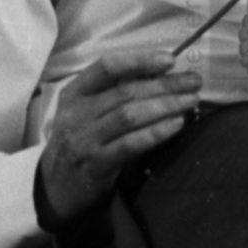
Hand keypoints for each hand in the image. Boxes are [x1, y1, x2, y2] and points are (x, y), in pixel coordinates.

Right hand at [38, 50, 201, 223]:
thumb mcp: (85, 112)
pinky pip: (130, 144)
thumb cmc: (79, 143)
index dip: (139, 60)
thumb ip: (112, 95)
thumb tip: (162, 76)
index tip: (169, 60)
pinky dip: (156, 132)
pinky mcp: (96, 164)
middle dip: (164, 84)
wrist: (53, 187)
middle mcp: (76, 113)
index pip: (106, 67)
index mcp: (74, 93)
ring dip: (165, 106)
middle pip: (125, 91)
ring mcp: (84, 139)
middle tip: (194, 82)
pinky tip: (176, 125)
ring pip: (129, 115)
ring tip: (190, 102)